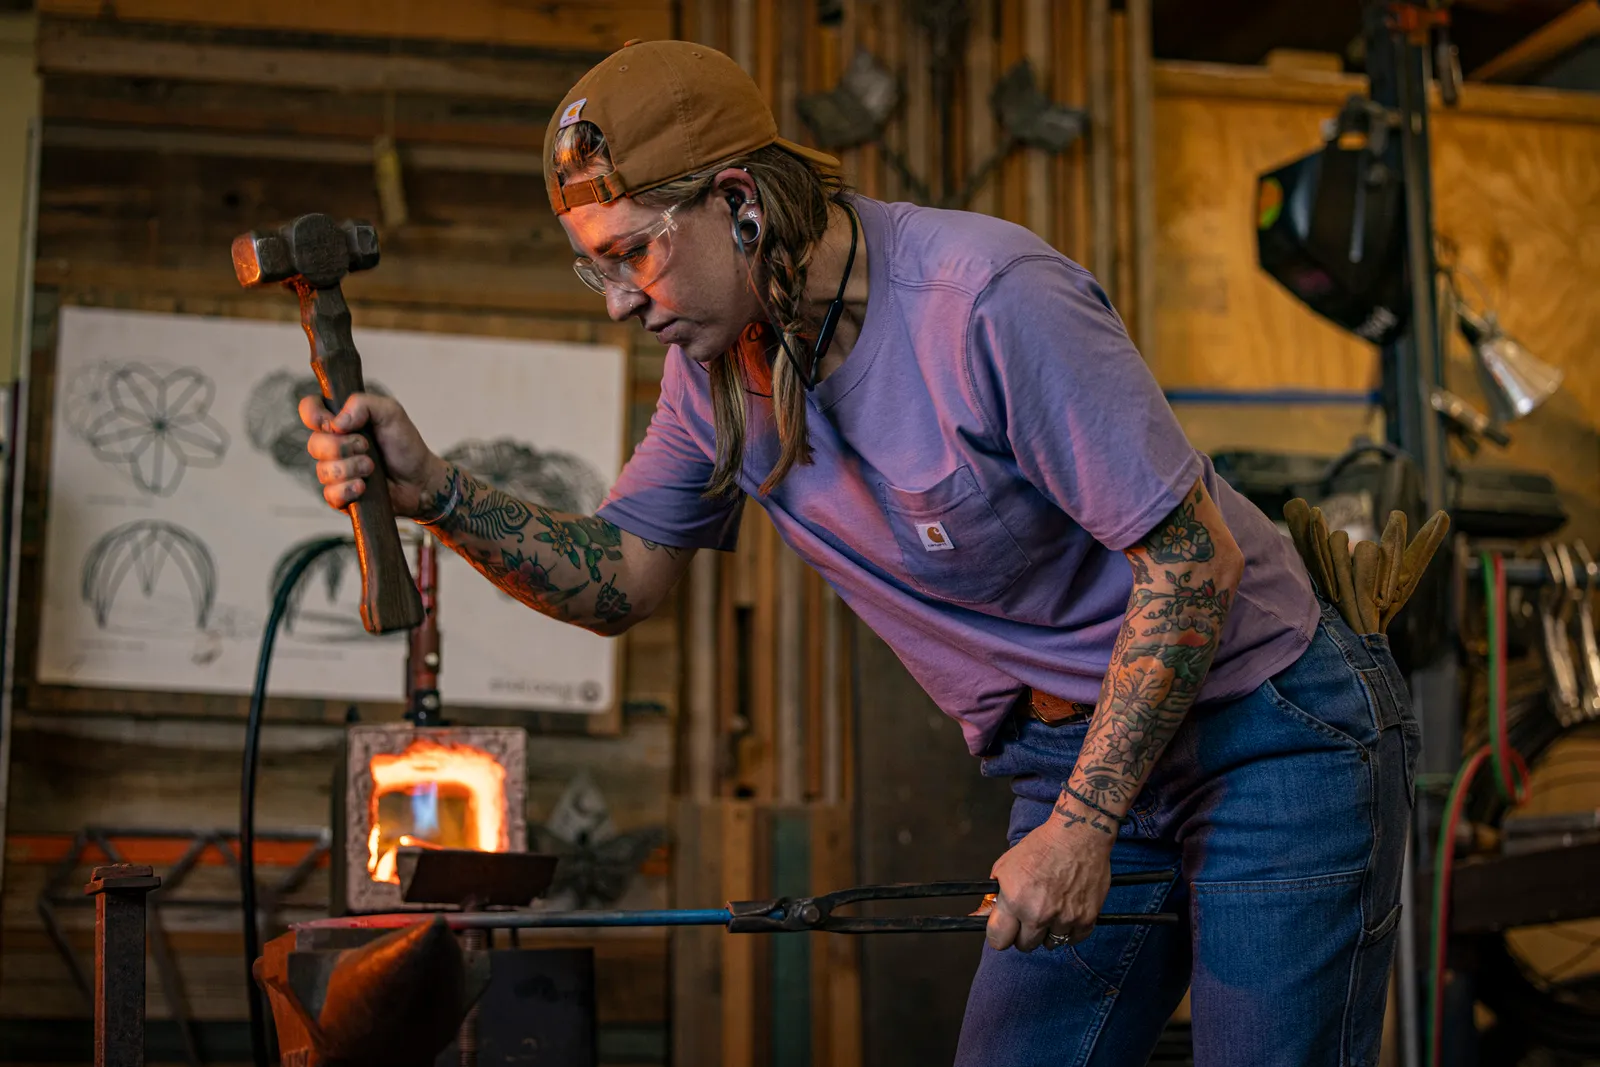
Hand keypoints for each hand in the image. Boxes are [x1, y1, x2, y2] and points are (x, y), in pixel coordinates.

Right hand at [299, 393, 444, 516]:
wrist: (419, 479)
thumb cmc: (404, 445)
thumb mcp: (391, 413)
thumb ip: (364, 404)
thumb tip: (336, 422)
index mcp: (340, 421)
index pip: (309, 410)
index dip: (314, 416)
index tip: (334, 424)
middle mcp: (332, 445)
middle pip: (314, 444)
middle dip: (344, 447)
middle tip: (368, 447)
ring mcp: (334, 471)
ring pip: (323, 471)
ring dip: (351, 468)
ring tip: (372, 468)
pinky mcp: (339, 495)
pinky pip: (329, 494)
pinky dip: (348, 489)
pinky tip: (364, 486)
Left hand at [984, 815, 1113, 952]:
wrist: (1078, 834)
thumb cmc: (1042, 846)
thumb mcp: (1006, 865)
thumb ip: (996, 894)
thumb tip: (985, 915)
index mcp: (1015, 900)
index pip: (998, 940)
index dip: (999, 935)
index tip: (1003, 930)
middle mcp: (1038, 913)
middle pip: (1024, 945)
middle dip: (1023, 933)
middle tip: (1028, 918)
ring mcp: (1064, 918)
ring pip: (1049, 944)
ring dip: (1047, 932)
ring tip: (1049, 912)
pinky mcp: (1086, 919)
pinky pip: (1073, 939)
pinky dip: (1069, 930)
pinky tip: (1066, 912)